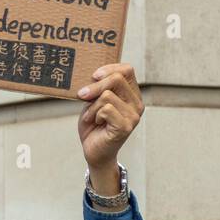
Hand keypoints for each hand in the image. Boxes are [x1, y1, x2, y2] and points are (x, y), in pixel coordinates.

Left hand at [76, 63, 142, 185]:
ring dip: (92, 105)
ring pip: (107, 95)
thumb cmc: (94, 124)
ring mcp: (133, 116)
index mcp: (132, 94)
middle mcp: (137, 104)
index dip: (108, 68)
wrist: (93, 150)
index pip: (127, 69)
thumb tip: (94, 74)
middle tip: (82, 95)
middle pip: (117, 79)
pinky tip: (96, 122)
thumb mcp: (94, 100)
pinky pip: (106, 109)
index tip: (93, 76)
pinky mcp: (126, 127)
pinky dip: (95, 114)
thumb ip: (99, 86)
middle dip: (94, 86)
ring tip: (92, 116)